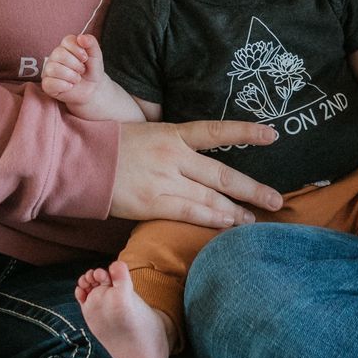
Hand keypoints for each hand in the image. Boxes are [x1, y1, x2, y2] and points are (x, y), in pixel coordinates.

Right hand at [42, 33, 100, 107]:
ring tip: (77, 79)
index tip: (85, 58)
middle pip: (59, 54)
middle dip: (76, 64)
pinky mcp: (47, 84)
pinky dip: (64, 85)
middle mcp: (55, 57)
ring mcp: (49, 70)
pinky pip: (49, 83)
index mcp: (65, 47)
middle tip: (82, 70)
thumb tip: (81, 37)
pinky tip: (70, 86)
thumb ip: (91, 42)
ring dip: (71, 76)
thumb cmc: (91, 69)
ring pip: (53, 69)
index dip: (78, 50)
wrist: (92, 88)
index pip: (67, 41)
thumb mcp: (96, 55)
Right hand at [108, 120, 284, 227]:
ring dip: (236, 212)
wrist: (80, 160)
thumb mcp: (148, 134)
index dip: (246, 132)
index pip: (217, 131)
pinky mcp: (154, 203)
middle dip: (253, 190)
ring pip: (211, 198)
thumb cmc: (112, 145)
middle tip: (277, 200)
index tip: (272, 135)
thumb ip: (175, 146)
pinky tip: (228, 225)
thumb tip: (198, 160)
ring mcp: (165, 181)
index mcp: (173, 133)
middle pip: (223, 174)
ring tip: (255, 220)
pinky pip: (191, 213)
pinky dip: (212, 220)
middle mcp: (175, 156)